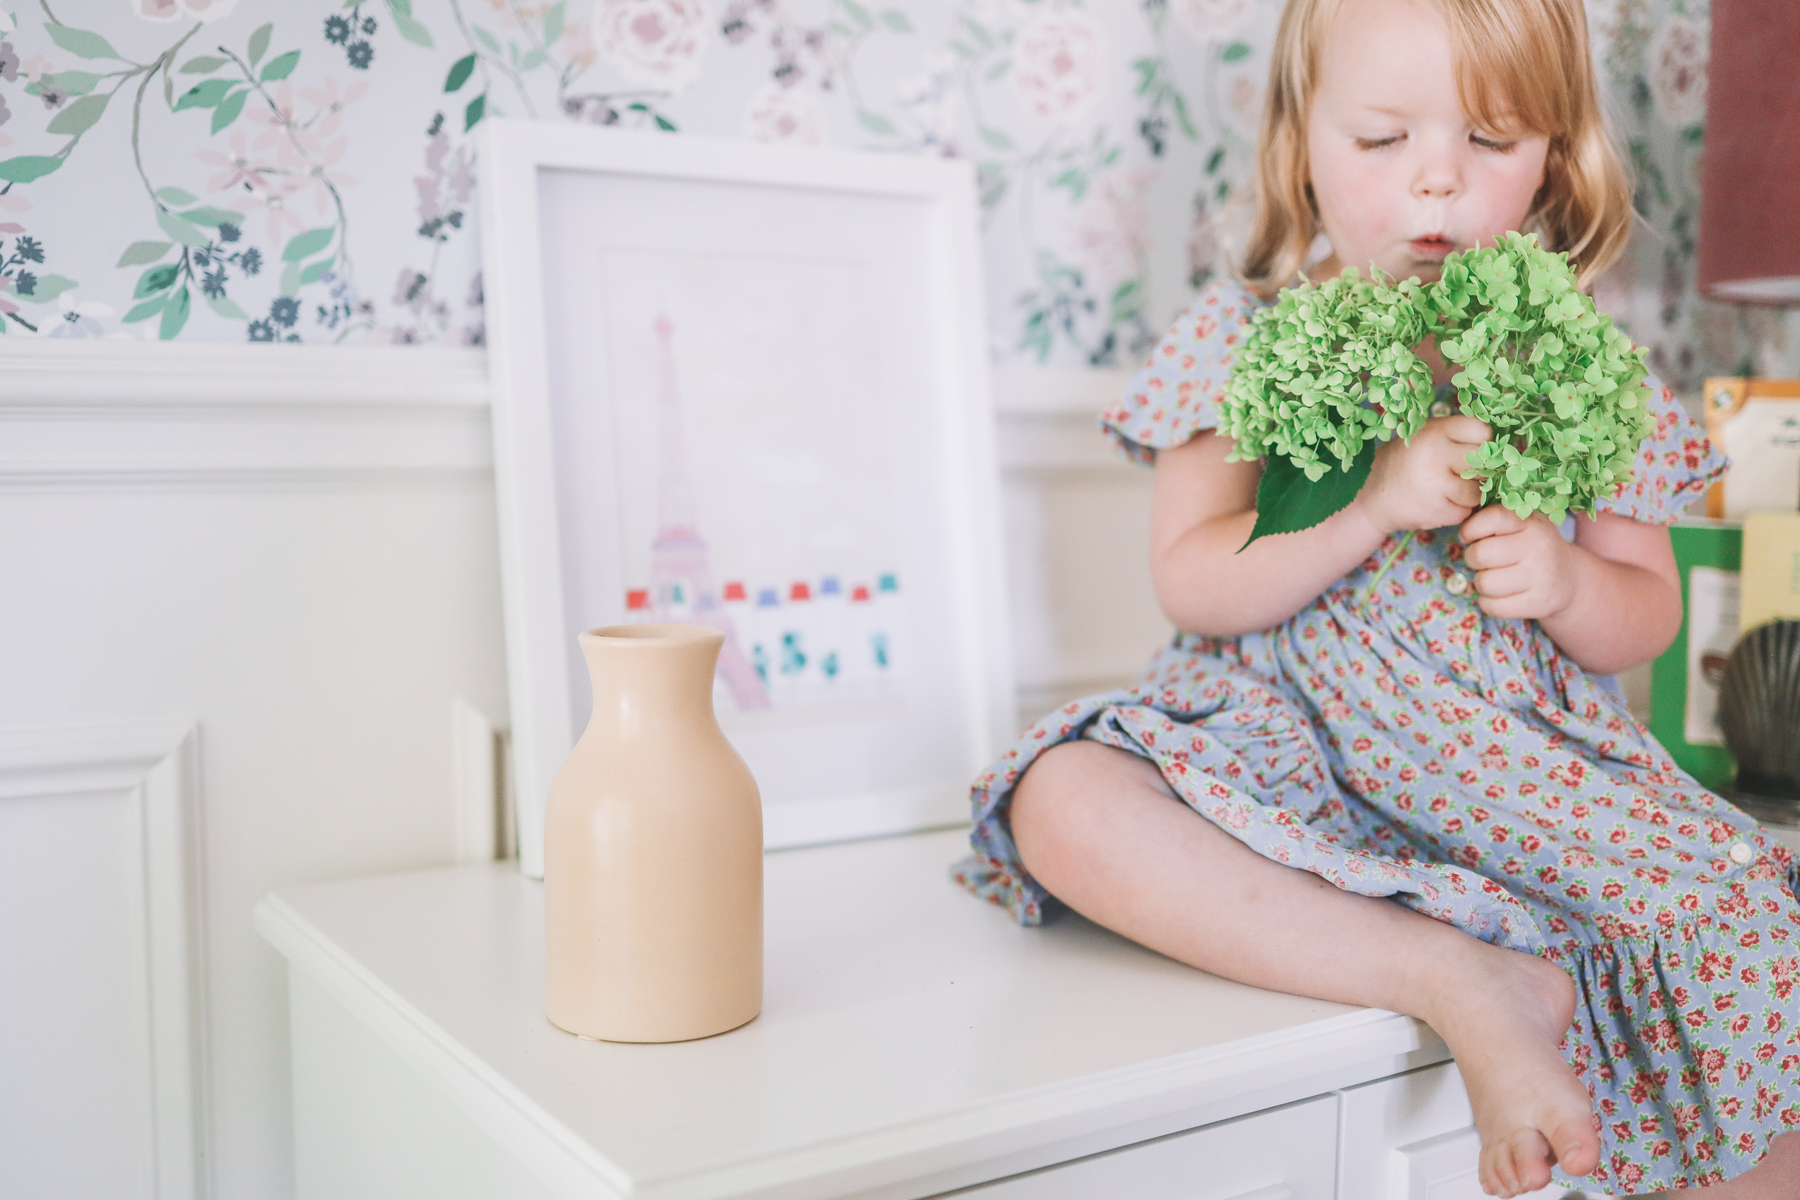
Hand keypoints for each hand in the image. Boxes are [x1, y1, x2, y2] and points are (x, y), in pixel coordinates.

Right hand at [1354, 416, 1490, 534]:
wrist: (1370, 497)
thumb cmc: (1404, 464)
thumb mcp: (1424, 437)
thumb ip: (1455, 436)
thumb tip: (1500, 444)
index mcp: (1434, 431)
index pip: (1483, 432)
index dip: (1481, 443)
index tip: (1469, 451)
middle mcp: (1436, 454)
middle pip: (1485, 461)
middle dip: (1479, 470)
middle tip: (1461, 474)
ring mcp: (1436, 484)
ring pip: (1478, 490)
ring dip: (1468, 494)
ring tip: (1444, 490)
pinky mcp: (1437, 511)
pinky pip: (1466, 511)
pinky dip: (1456, 510)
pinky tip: (1436, 504)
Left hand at [1459, 505, 1578, 620]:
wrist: (1570, 580)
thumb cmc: (1532, 548)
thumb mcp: (1521, 526)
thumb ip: (1493, 520)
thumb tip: (1463, 530)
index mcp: (1532, 523)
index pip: (1493, 518)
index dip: (1471, 528)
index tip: (1469, 536)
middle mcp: (1538, 548)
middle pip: (1479, 554)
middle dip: (1473, 559)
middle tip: (1485, 561)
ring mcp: (1540, 577)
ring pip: (1484, 583)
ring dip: (1482, 583)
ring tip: (1497, 578)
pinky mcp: (1538, 603)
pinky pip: (1493, 607)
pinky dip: (1489, 603)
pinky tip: (1502, 595)